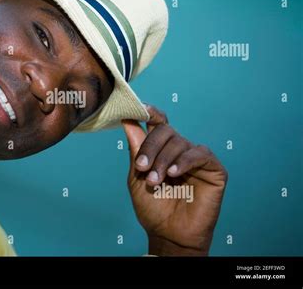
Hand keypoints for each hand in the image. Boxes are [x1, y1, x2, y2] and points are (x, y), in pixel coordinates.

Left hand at [122, 104, 227, 255]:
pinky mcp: (214, 170)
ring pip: (180, 143)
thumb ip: (136, 150)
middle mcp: (179, 150)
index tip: (140, 109)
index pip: (158, 123)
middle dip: (151, 147)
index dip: (150, 112)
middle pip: (166, 131)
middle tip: (142, 167)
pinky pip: (200, 155)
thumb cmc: (153, 208)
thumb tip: (129, 121)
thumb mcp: (137, 177)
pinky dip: (184, 161)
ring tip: (156, 181)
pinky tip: (174, 174)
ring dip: (164, 161)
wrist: (169, 234)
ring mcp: (196, 158)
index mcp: (161, 150)